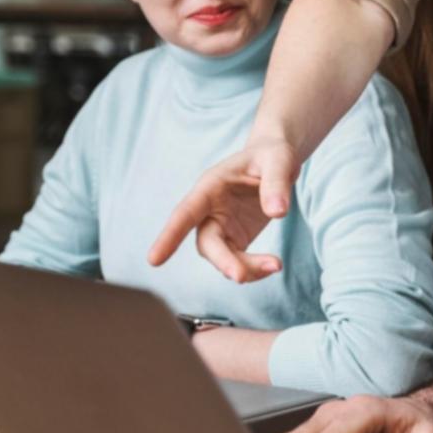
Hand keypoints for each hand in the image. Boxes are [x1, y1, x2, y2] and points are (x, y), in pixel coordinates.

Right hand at [146, 139, 298, 281]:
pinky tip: (273, 265)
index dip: (170, 235)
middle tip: (242, 276)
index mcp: (211, 186)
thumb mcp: (279, 160)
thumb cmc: (272, 155)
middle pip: (207, 243)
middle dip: (223, 261)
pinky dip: (254, 269)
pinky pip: (238, 262)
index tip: (153, 260)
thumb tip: (277, 213)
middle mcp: (210, 209)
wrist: (277, 162)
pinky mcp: (237, 238)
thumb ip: (276, 183)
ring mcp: (222, 226)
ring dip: (245, 269)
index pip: (186, 212)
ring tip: (276, 265)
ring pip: (222, 257)